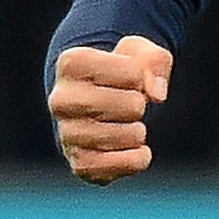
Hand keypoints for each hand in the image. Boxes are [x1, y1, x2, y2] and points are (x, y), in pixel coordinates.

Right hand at [49, 36, 172, 183]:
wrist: (101, 102)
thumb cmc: (123, 72)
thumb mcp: (143, 53)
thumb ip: (155, 62)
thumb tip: (157, 96)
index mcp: (71, 64)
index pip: (131, 72)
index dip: (141, 75)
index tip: (128, 76)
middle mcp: (61, 100)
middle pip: (131, 105)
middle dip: (141, 104)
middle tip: (129, 103)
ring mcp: (67, 134)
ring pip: (127, 136)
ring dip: (139, 130)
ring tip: (126, 123)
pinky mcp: (80, 163)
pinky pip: (120, 166)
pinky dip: (136, 159)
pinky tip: (136, 149)